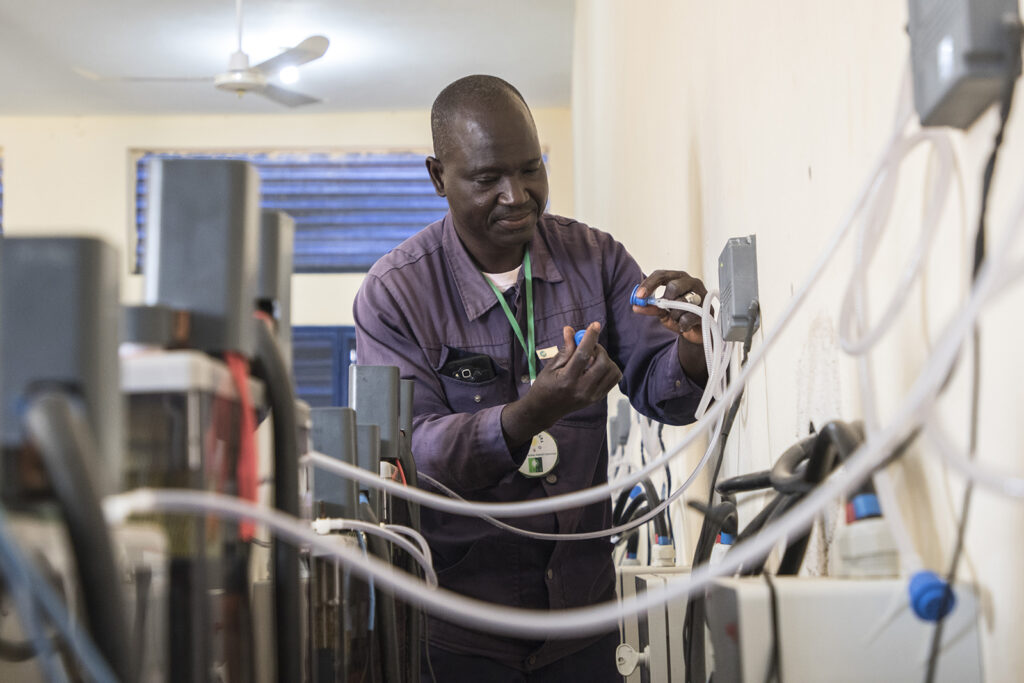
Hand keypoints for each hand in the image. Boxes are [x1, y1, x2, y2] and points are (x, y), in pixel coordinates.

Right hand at [500, 323, 621, 448]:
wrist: (544, 410)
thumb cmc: (545, 385)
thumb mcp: (551, 366)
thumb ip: (565, 349)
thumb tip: (571, 330)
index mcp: (567, 380)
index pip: (583, 355)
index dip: (590, 338)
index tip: (595, 325)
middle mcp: (582, 390)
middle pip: (602, 363)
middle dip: (598, 349)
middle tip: (589, 347)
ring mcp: (592, 396)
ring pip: (612, 371)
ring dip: (605, 359)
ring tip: (592, 358)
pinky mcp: (597, 398)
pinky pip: (613, 379)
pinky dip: (608, 369)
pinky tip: (596, 367)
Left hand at [632, 270, 708, 383]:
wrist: (697, 332)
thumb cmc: (681, 316)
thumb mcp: (663, 312)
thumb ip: (651, 307)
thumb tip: (636, 306)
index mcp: (679, 278)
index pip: (661, 275)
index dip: (649, 284)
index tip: (639, 296)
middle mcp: (692, 283)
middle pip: (673, 286)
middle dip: (665, 301)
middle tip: (665, 310)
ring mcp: (702, 295)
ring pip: (681, 303)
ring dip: (674, 316)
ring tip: (678, 319)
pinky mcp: (707, 310)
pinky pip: (688, 317)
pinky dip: (682, 324)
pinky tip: (684, 325)